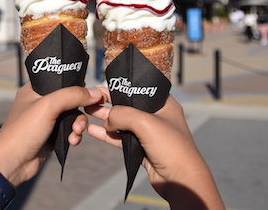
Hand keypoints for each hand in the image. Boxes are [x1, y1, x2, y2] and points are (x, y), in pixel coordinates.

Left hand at [0, 83, 103, 208]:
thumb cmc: (23, 131)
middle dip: (82, 108)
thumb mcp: (49, 106)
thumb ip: (72, 95)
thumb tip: (96, 92)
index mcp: (36, 89)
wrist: (13, 163)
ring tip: (76, 132)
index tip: (94, 90)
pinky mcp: (52, 134)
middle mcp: (41, 102)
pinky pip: (71, 130)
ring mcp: (47, 119)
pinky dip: (75, 135)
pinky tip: (72, 141)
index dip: (78, 83)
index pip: (62, 78)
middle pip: (71, 98)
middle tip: (92, 112)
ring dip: (79, 124)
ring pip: (73, 115)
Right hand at [86, 89, 224, 209]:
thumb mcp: (145, 123)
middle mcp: (157, 116)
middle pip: (128, 105)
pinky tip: (94, 131)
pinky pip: (121, 138)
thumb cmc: (172, 148)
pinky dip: (108, 135)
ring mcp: (149, 133)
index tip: (102, 86)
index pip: (139, 89)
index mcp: (163, 104)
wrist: (180, 180)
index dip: (121, 87)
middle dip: (109, 103)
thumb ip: (122, 115)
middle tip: (90, 100)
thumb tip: (107, 120)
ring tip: (87, 113)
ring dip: (106, 119)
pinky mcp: (142, 149)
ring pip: (122, 123)